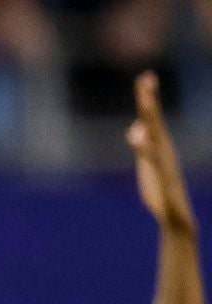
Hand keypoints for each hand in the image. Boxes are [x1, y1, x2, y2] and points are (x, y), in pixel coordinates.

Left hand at [127, 71, 197, 236]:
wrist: (175, 218)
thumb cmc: (161, 192)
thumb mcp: (147, 166)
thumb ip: (142, 146)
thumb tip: (135, 128)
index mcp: (160, 147)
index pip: (152, 119)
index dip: (148, 99)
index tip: (145, 77)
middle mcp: (165, 152)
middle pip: (155, 122)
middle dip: (150, 101)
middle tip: (145, 78)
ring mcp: (165, 165)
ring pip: (157, 137)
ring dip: (151, 118)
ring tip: (145, 99)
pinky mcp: (163, 180)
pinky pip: (153, 161)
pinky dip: (146, 148)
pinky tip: (138, 135)